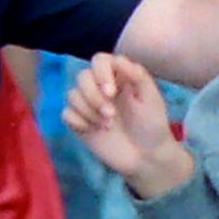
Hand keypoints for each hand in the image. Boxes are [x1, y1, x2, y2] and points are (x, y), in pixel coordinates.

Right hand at [63, 54, 192, 198]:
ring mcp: (89, 105)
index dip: (101, 73)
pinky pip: (66, 113)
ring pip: (72, 95)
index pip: (99, 60)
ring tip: (108, 125)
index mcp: (118, 77)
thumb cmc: (152, 125)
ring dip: (89, 111)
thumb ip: (137, 75)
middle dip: (94, 96)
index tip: (112, 92)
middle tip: (111, 115)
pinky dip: (79, 121)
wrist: (146, 157)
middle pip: (82, 77)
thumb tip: (117, 60)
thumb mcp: (152, 98)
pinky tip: (94, 130)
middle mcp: (100, 88)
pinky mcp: (80, 123)